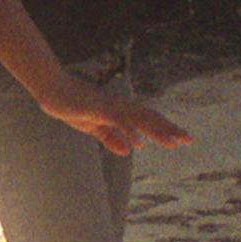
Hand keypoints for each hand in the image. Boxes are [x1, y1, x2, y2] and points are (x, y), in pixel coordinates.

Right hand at [40, 73, 193, 155]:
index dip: (164, 129)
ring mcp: (110, 106)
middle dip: (168, 129)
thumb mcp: (93, 127)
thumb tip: (131, 150)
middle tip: (188, 140)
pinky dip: (129, 130)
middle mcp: (120, 106)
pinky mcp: (98, 108)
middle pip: (149, 118)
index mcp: (120, 111)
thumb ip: (111, 138)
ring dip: (156, 129)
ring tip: (173, 141)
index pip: (147, 120)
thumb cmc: (72, 105)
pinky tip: (139, 141)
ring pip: (139, 118)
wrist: (52, 91)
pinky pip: (117, 120)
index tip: (181, 139)